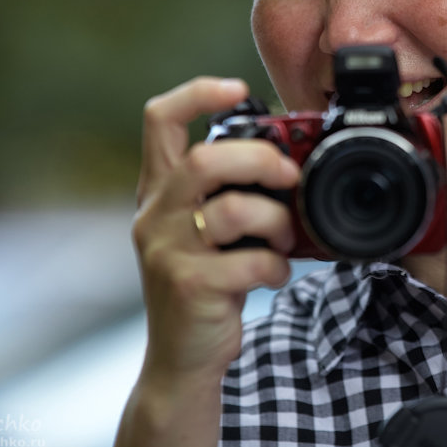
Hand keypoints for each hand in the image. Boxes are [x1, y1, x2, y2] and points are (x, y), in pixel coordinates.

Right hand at [114, 77, 300, 446]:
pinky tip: (276, 274)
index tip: (238, 88)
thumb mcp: (205, 230)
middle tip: (291, 178)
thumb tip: (289, 158)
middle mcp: (155, 215)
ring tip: (286, 238)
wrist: (182, 358)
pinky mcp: (189, 287)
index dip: (197, 93)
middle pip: (206, 159)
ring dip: (277, 220)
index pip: (159, 120)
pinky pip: (250, 261)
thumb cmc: (206, 284)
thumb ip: (230, 192)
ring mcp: (168, 252)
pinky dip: (276, 265)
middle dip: (262, 161)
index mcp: (160, 191)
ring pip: (233, 210)